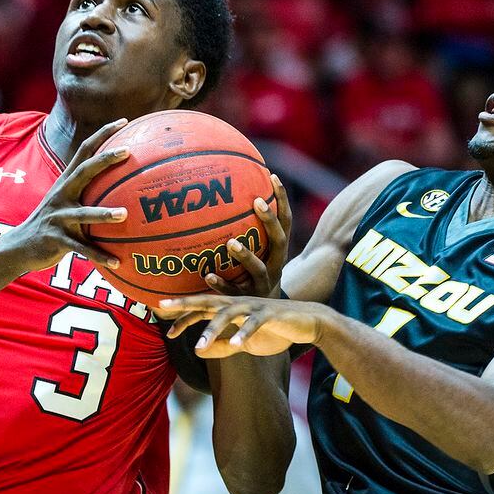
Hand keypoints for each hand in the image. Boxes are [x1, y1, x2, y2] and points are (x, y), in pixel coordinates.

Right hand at [7, 119, 130, 270]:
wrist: (18, 248)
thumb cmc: (52, 225)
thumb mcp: (66, 204)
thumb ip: (88, 193)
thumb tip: (120, 188)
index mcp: (66, 183)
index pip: (85, 151)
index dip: (103, 134)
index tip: (124, 121)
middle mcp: (62, 195)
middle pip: (84, 170)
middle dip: (105, 159)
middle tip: (127, 152)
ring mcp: (58, 216)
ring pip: (83, 212)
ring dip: (104, 213)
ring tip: (124, 214)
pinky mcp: (56, 239)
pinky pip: (82, 248)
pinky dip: (99, 255)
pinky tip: (117, 261)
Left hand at [160, 295, 321, 357]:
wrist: (308, 320)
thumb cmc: (274, 329)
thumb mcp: (244, 341)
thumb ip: (224, 346)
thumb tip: (202, 353)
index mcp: (231, 307)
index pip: (202, 309)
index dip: (183, 317)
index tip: (163, 327)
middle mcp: (239, 303)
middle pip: (207, 302)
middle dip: (185, 305)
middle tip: (163, 308)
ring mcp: (254, 306)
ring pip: (228, 315)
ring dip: (212, 330)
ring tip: (198, 346)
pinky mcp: (270, 313)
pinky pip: (254, 323)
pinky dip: (244, 334)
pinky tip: (234, 346)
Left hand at [203, 174, 291, 297]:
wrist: (270, 317)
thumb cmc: (256, 278)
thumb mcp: (258, 256)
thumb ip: (246, 233)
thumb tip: (223, 201)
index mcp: (277, 252)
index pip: (285, 221)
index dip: (282, 199)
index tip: (273, 176)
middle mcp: (275, 266)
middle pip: (278, 240)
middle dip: (269, 221)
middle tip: (258, 202)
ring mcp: (263, 285)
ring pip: (259, 269)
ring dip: (246, 256)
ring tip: (231, 243)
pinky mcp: (249, 302)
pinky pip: (234, 292)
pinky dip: (222, 284)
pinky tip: (208, 275)